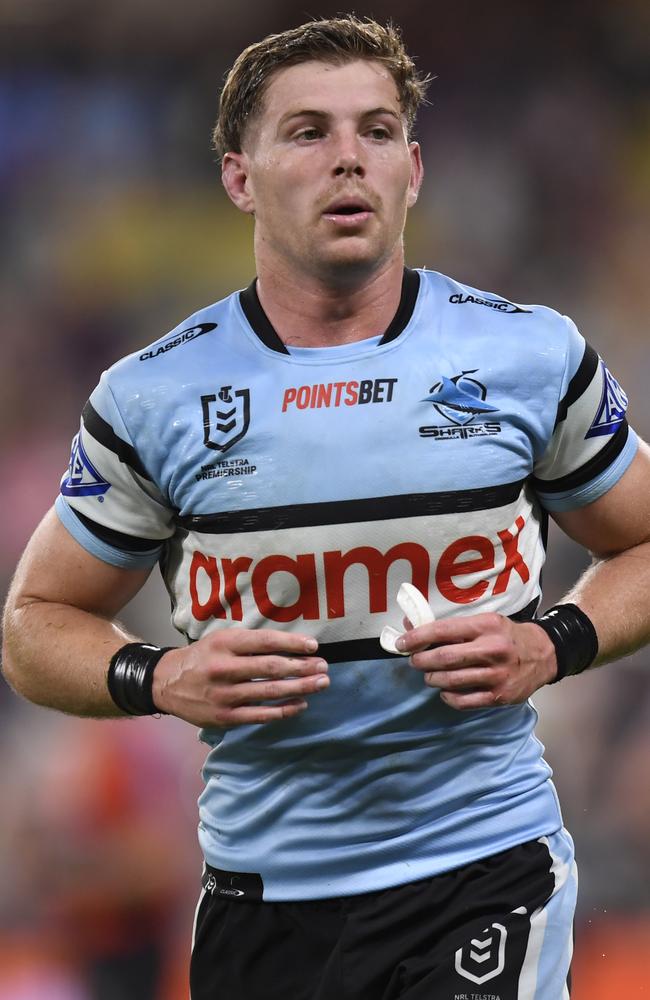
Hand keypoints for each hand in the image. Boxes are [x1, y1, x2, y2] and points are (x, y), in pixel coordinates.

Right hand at [151, 628, 328, 726]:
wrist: (167, 683)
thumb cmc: (203, 657)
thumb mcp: (222, 639)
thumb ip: (252, 642)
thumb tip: (291, 645)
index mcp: (225, 644)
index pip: (265, 642)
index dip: (292, 643)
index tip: (314, 646)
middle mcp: (224, 668)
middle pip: (271, 668)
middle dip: (302, 667)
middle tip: (324, 667)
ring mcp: (224, 695)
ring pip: (269, 692)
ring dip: (300, 688)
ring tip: (321, 683)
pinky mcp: (225, 717)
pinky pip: (260, 715)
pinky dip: (283, 710)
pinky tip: (301, 704)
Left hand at [395, 613, 557, 709]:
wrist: (543, 654)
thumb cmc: (506, 635)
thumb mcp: (483, 621)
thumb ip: (449, 626)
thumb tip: (410, 624)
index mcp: (485, 626)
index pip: (443, 630)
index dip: (417, 637)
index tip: (401, 643)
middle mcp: (492, 650)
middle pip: (444, 658)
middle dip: (421, 660)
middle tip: (414, 660)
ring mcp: (497, 675)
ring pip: (451, 681)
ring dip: (432, 678)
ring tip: (429, 674)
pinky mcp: (500, 696)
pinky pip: (464, 701)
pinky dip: (448, 697)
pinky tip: (445, 690)